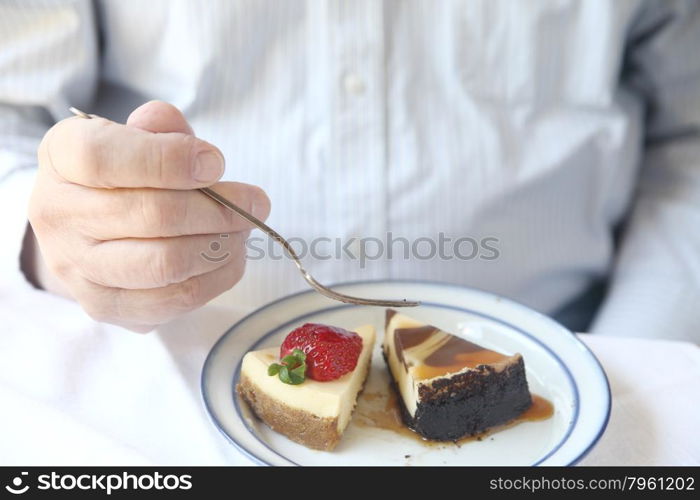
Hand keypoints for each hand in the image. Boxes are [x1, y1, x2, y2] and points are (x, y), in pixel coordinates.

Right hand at [27, 101, 269, 331]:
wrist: (87, 231)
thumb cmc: (123, 175)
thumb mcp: (136, 136)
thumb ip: (161, 129)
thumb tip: (184, 136)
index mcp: (61, 157)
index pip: (104, 158)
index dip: (169, 160)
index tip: (216, 163)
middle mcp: (57, 215)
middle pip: (151, 215)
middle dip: (219, 208)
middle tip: (256, 201)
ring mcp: (77, 268)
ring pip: (166, 263)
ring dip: (221, 245)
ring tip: (243, 228)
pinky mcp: (105, 306)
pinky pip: (175, 299)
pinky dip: (216, 277)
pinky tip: (229, 255)